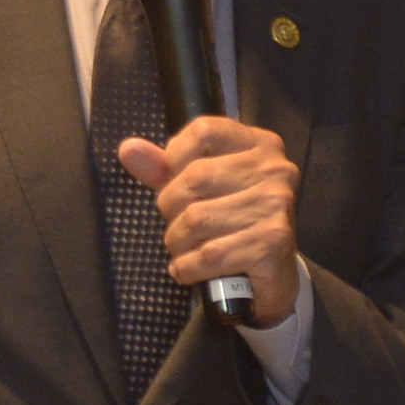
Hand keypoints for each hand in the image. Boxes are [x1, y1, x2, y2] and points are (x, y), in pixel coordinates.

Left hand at [116, 115, 301, 323]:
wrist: (273, 274)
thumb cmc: (233, 222)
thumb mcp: (201, 188)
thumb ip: (165, 168)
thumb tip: (129, 150)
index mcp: (259, 145)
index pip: (204, 131)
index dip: (174, 157)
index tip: (174, 181)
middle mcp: (274, 170)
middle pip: (195, 177)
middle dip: (171, 208)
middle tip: (177, 225)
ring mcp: (275, 206)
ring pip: (197, 219)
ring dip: (178, 242)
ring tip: (184, 249)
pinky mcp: (272, 244)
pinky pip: (208, 255)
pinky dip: (188, 267)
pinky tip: (190, 268)